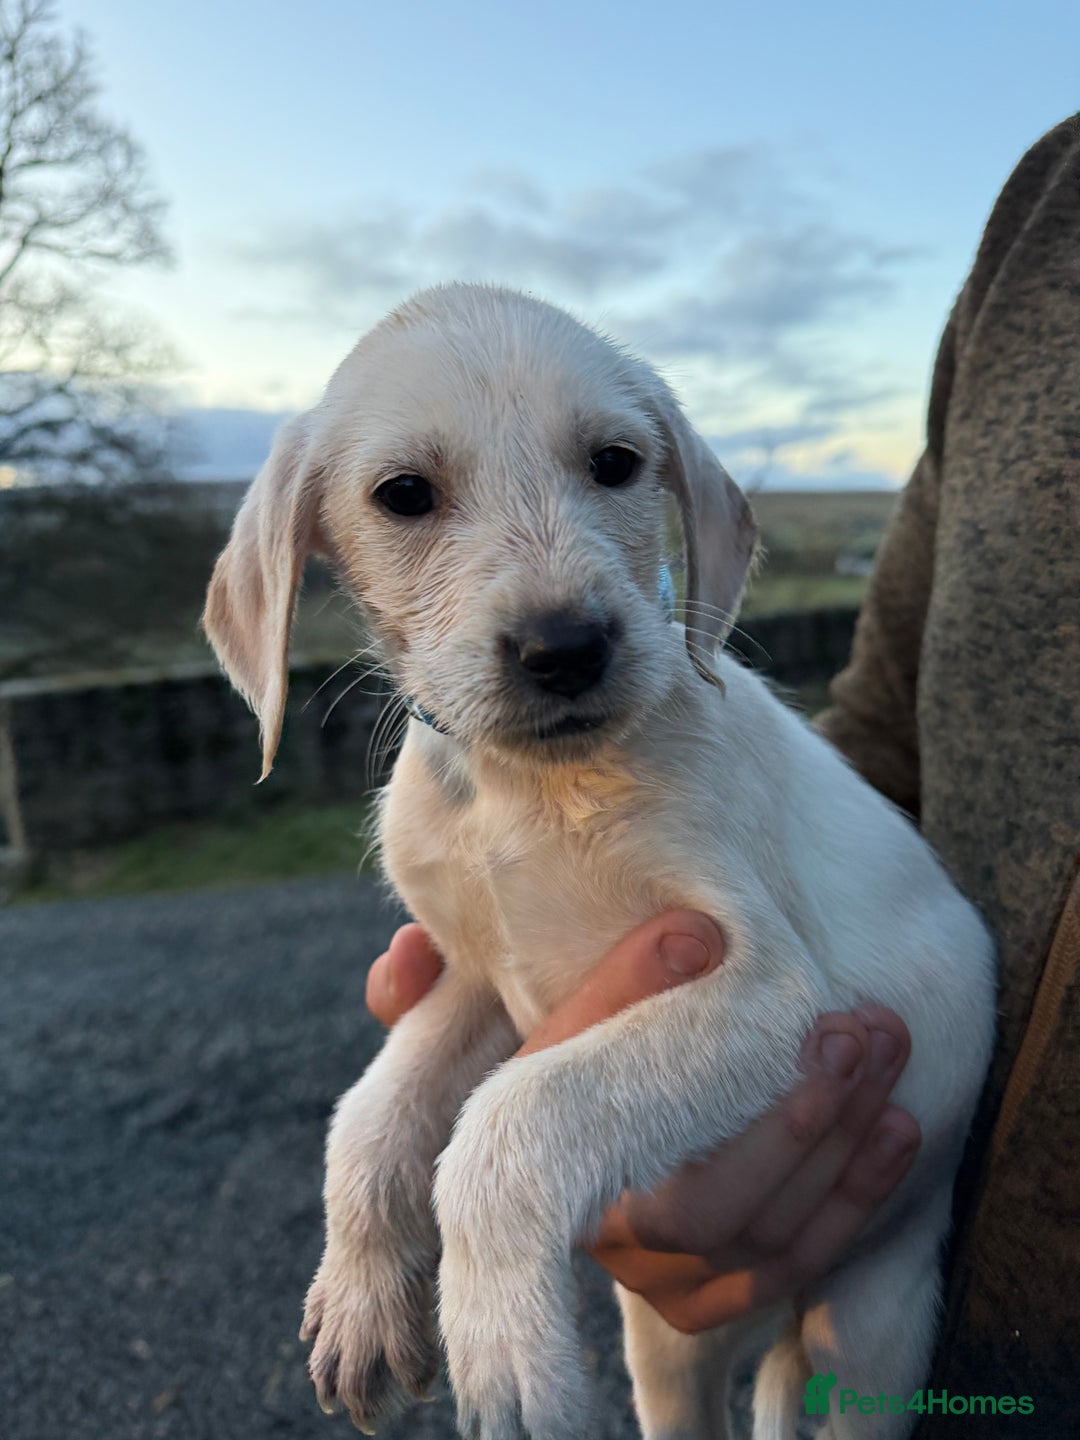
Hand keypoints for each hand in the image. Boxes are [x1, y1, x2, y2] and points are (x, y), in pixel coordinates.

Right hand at [366, 915, 920, 1332]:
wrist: (590, 1127)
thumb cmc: (545, 1056)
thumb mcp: (485, 1015)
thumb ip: (437, 992)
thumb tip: (405, 958)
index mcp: (529, 1154)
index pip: (587, 1106)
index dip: (631, 1015)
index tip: (706, 935)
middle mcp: (591, 1226)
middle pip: (693, 1208)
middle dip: (788, 1117)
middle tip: (856, 1023)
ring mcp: (655, 1274)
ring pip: (751, 1244)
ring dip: (833, 1148)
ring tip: (885, 1045)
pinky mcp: (713, 1293)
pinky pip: (788, 1271)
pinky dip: (851, 1201)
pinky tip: (899, 1126)